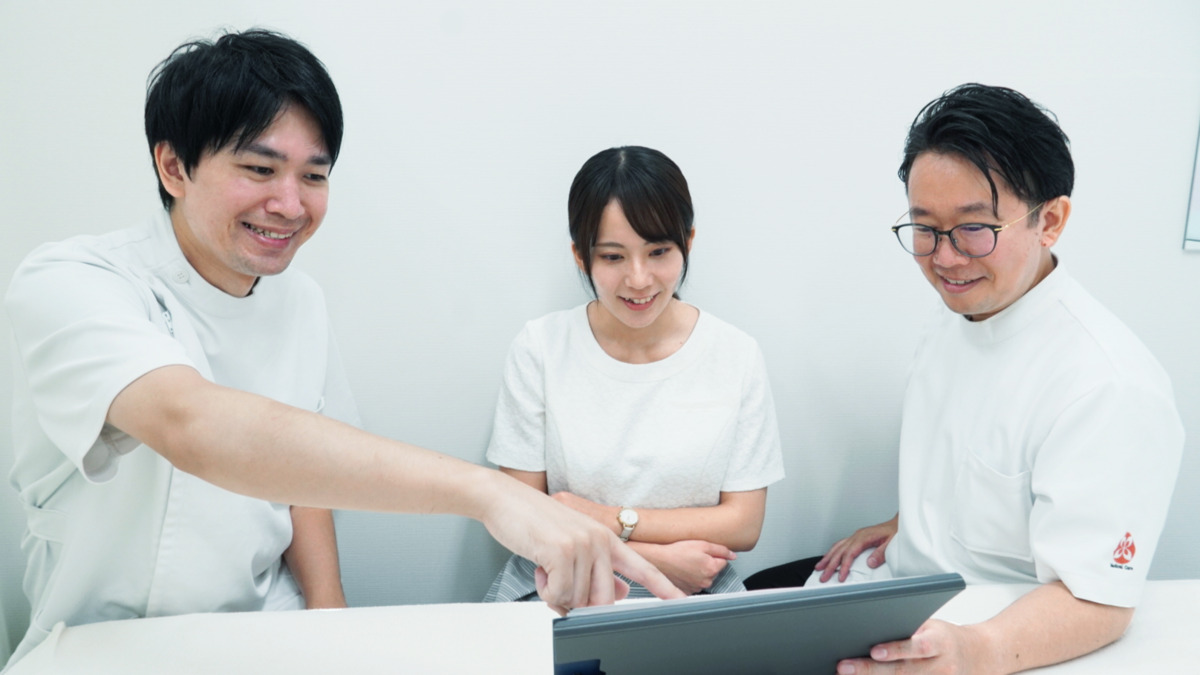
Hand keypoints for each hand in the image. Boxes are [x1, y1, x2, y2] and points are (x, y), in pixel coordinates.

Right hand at [482, 477, 682, 612]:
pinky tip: (538, 568)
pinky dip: (545, 591)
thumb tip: (620, 595)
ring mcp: (582, 545)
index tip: (682, 601)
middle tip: (560, 587)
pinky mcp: (561, 552)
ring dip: (556, 594)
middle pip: (604, 600)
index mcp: (607, 538)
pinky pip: (558, 595)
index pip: (643, 567)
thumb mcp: (574, 543)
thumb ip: (599, 567)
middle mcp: (600, 541)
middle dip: (580, 604)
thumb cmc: (536, 522)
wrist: (505, 499)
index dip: (663, 587)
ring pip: (577, 599)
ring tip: (545, 568)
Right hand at [633, 540, 735, 594]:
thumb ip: (721, 550)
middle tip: (694, 556)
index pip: (723, 562)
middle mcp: (706, 581)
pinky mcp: (687, 592)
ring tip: (687, 563)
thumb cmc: (676, 551)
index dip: (714, 555)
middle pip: (714, 571)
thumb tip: (732, 555)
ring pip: (704, 578)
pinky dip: (691, 579)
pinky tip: (683, 571)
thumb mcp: (701, 544)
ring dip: (699, 572)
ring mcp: (696, 588)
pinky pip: (694, 584)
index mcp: (711, 569)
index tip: (705, 553)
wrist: (658, 559)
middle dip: (707, 564)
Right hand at [815, 514, 897, 582]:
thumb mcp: (891, 543)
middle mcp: (857, 536)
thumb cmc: (895, 531)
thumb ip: (880, 553)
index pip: (849, 553)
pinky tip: (829, 556)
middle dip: (830, 565)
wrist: (898, 523)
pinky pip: (841, 544)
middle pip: (839, 552)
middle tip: (823, 577)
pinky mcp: (857, 538)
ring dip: (827, 558)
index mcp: (864, 537)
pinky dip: (833, 551)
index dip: (844, 566)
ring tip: (819, 567)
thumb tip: (870, 563)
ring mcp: (856, 536)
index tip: (841, 577)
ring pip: (837, 547)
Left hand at [836, 619, 983, 674]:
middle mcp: (942, 666)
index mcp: (941, 642)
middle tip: (844, 667)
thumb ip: (907, 629)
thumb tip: (870, 629)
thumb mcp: (931, 626)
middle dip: (870, 670)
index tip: (873, 650)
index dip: (896, 649)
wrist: (978, 656)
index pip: (917, 646)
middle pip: (904, 671)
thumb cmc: (944, 637)